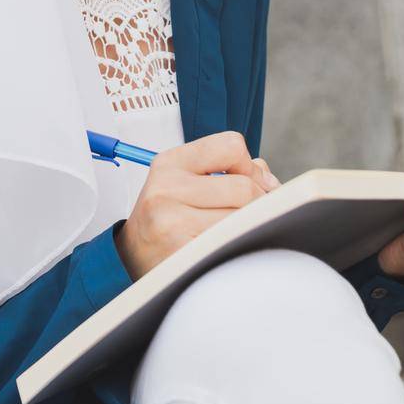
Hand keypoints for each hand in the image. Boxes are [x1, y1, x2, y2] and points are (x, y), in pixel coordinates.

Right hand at [115, 131, 280, 280]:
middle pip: (244, 188)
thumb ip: (228, 170)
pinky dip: (240, 246)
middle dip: (259, 203)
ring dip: (249, 227)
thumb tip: (271, 182)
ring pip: (243, 218)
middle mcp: (166, 188)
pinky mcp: (183, 252)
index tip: (250, 183)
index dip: (250, 166)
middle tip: (252, 215)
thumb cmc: (168, 216)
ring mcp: (173, 222)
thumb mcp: (185, 181)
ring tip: (237, 232)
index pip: (231, 146)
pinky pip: (233, 244)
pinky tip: (229, 249)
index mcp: (169, 163)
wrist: (132, 257)